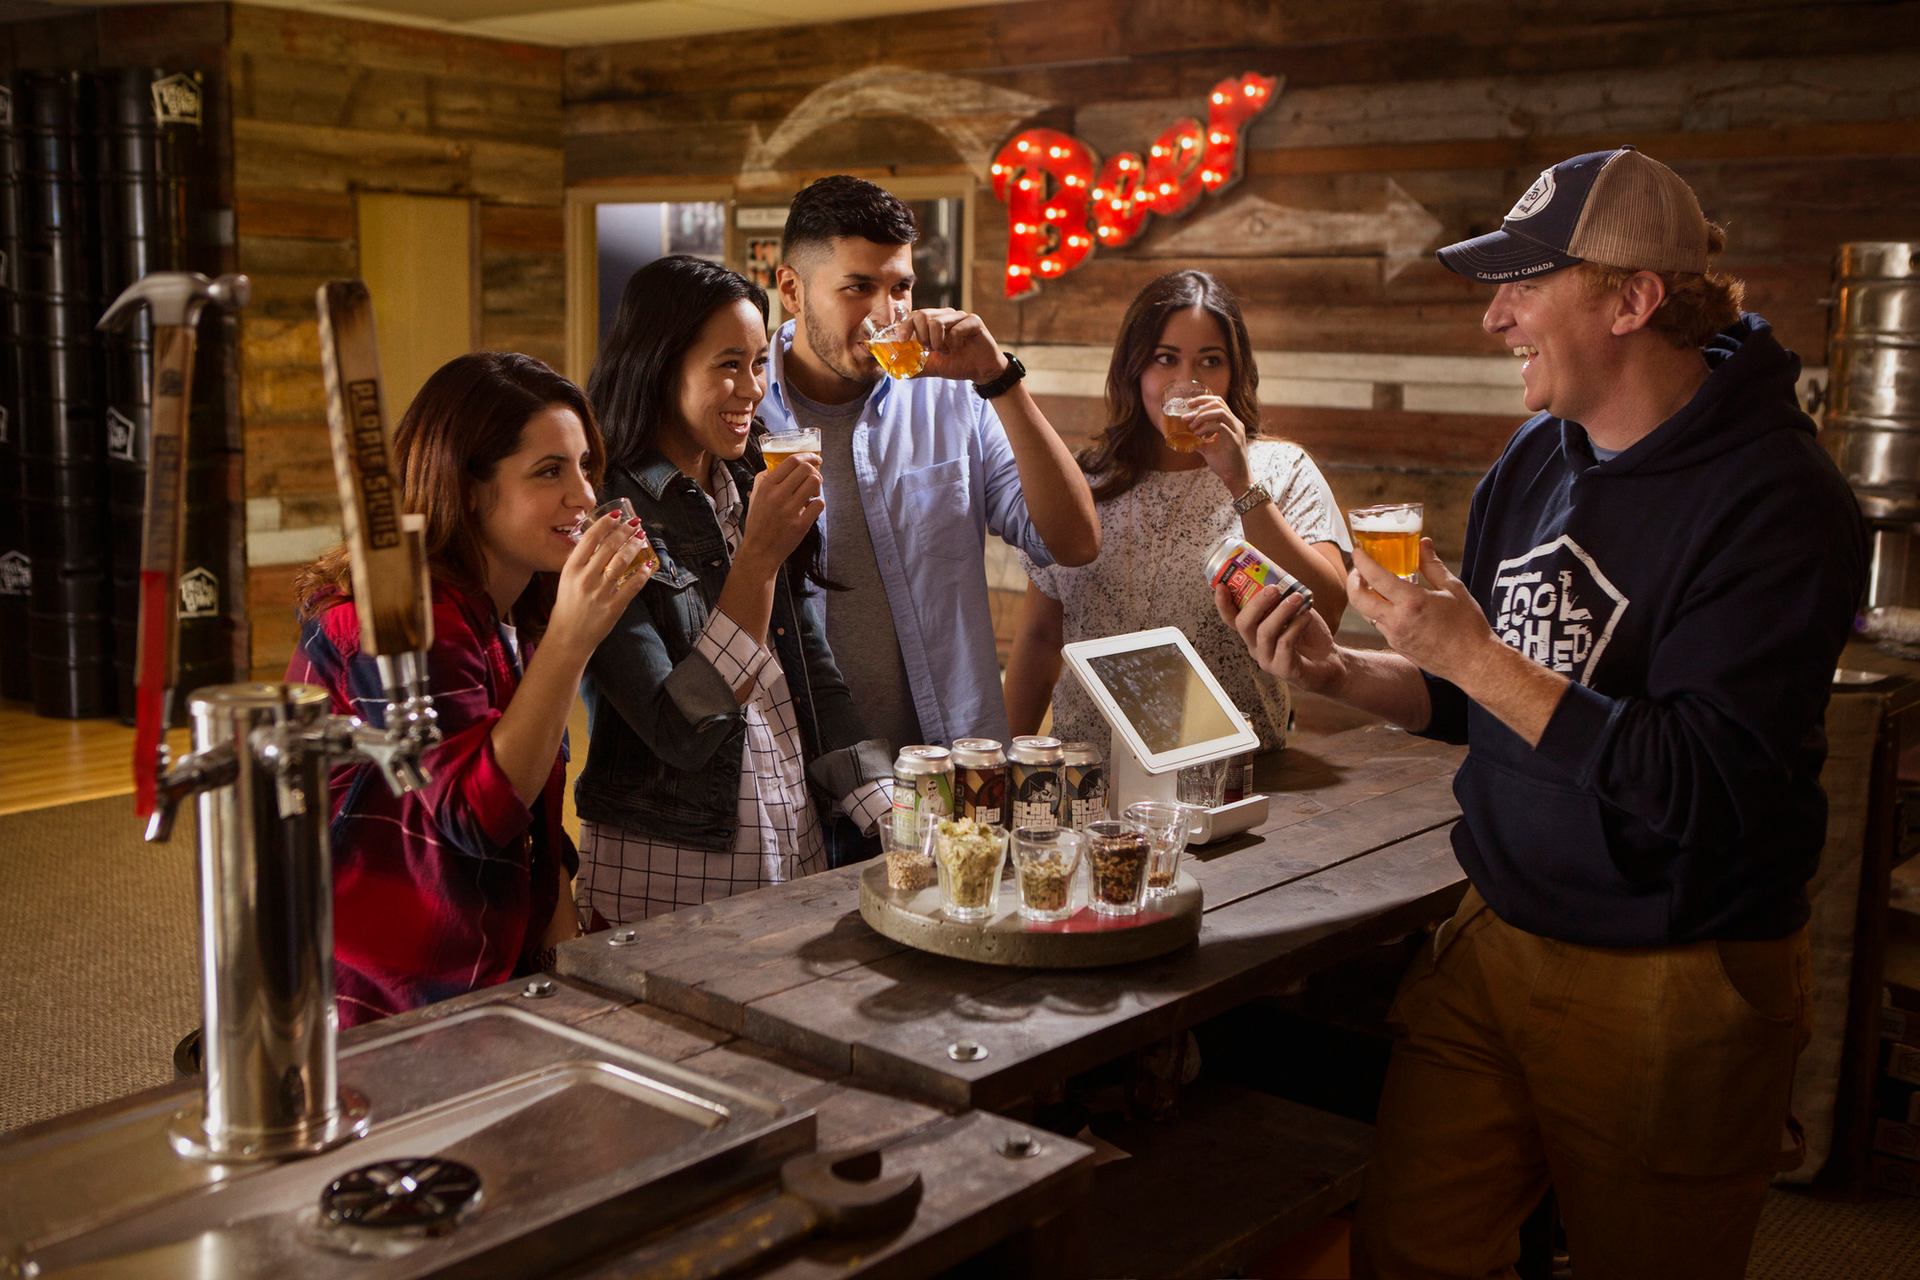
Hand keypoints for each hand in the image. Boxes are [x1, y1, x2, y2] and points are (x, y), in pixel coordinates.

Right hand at [547, 512, 652, 656]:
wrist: (568, 637)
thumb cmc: (567, 606)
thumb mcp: (567, 579)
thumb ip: (581, 561)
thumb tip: (599, 539)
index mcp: (571, 569)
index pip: (590, 539)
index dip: (605, 523)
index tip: (616, 514)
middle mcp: (585, 578)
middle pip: (609, 546)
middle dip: (625, 531)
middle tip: (635, 523)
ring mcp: (600, 593)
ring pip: (622, 562)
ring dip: (635, 546)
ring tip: (641, 538)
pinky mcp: (613, 606)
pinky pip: (633, 585)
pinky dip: (643, 573)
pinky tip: (649, 564)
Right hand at [739, 454, 824, 572]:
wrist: (759, 552)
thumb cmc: (758, 523)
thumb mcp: (755, 497)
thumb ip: (764, 480)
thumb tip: (776, 465)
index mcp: (767, 486)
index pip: (792, 461)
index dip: (808, 456)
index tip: (815, 459)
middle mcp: (778, 495)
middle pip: (806, 469)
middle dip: (815, 471)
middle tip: (814, 479)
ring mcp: (790, 510)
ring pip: (815, 483)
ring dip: (818, 486)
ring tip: (812, 494)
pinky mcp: (800, 524)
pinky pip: (819, 504)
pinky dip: (818, 503)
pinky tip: (811, 508)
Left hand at [905, 308, 1007, 383]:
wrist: (982, 371)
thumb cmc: (958, 364)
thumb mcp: (932, 366)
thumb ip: (915, 365)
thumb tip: (894, 370)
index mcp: (934, 322)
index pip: (914, 316)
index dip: (906, 327)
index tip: (902, 341)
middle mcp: (946, 315)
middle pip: (922, 314)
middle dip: (921, 336)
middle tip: (929, 349)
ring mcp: (960, 316)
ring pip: (937, 322)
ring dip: (937, 342)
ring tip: (945, 352)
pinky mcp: (973, 321)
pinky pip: (956, 329)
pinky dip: (954, 343)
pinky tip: (959, 349)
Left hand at [1184, 395, 1252, 489]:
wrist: (1236, 478)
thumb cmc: (1224, 463)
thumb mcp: (1208, 449)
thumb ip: (1198, 440)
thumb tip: (1183, 437)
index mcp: (1231, 423)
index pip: (1218, 403)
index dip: (1203, 400)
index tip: (1189, 404)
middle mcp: (1235, 424)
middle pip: (1219, 403)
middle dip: (1200, 405)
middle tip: (1186, 415)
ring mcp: (1236, 431)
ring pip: (1220, 412)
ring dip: (1202, 416)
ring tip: (1191, 426)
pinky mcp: (1234, 441)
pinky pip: (1220, 427)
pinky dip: (1206, 428)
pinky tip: (1198, 435)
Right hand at [1216, 580, 1347, 692]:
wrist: (1329, 662)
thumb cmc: (1308, 635)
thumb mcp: (1293, 612)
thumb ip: (1282, 599)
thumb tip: (1278, 576)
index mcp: (1253, 632)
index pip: (1231, 619)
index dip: (1223, 604)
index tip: (1222, 585)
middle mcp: (1256, 646)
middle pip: (1243, 624)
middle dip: (1257, 603)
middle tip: (1274, 588)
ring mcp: (1268, 660)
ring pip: (1265, 632)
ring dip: (1281, 611)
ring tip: (1298, 597)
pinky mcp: (1284, 669)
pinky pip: (1285, 644)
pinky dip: (1296, 626)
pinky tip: (1307, 616)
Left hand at [1347, 538, 1496, 683]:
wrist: (1473, 662)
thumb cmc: (1468, 625)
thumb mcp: (1453, 589)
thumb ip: (1433, 565)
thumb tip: (1423, 543)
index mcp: (1412, 602)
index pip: (1376, 577)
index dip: (1362, 561)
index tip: (1358, 550)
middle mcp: (1398, 620)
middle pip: (1358, 598)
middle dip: (1353, 580)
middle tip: (1359, 569)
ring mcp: (1395, 636)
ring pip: (1367, 613)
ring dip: (1364, 597)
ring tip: (1373, 584)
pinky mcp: (1397, 647)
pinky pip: (1380, 626)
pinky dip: (1380, 612)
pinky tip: (1392, 604)